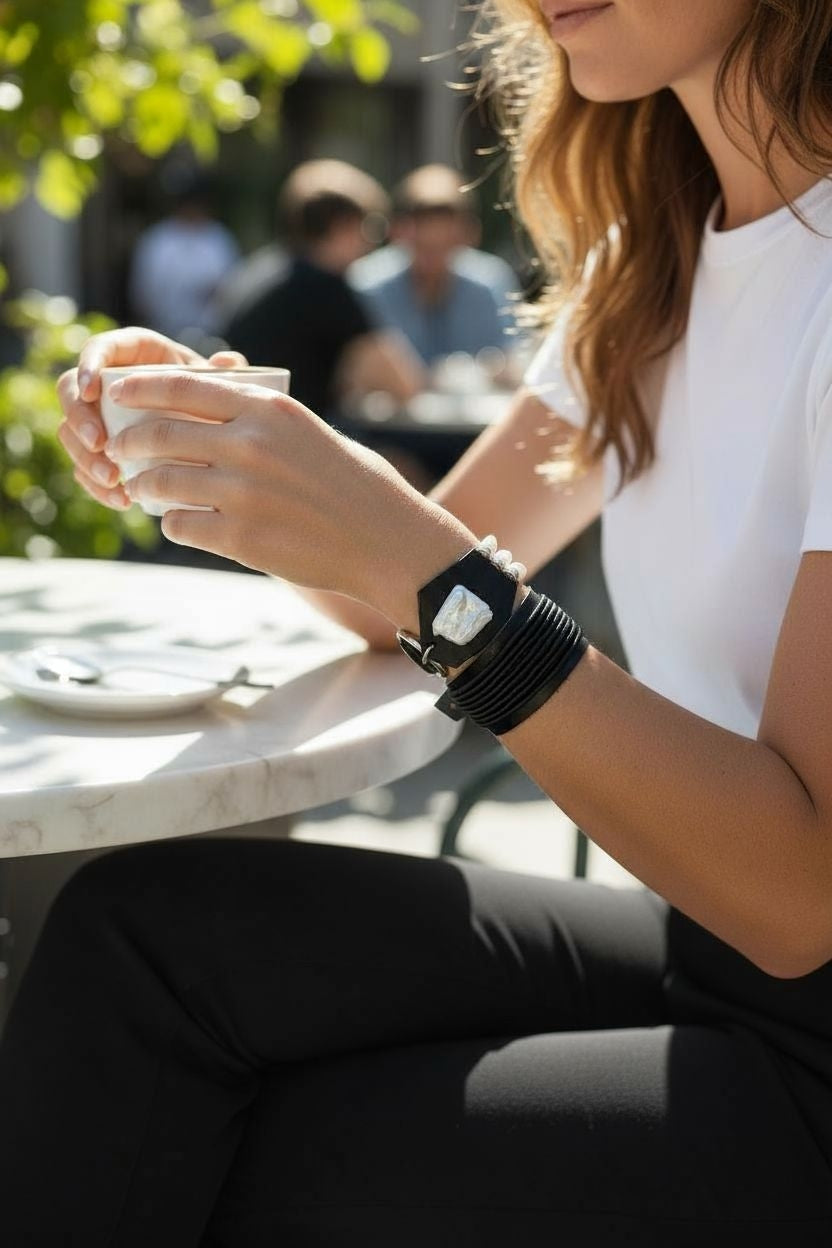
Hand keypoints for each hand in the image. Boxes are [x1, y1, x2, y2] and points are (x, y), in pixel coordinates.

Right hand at [56, 326, 246, 509]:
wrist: (219, 438)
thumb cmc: (221, 402)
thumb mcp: (225, 386)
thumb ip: (227, 372)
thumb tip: (226, 361)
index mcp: (136, 356)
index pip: (100, 349)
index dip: (89, 366)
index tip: (93, 391)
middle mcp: (110, 384)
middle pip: (71, 391)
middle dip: (79, 418)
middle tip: (99, 443)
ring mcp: (101, 420)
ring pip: (71, 432)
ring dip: (84, 457)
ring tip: (113, 478)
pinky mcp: (103, 453)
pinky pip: (83, 468)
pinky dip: (96, 485)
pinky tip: (120, 500)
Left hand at [105, 370, 473, 626]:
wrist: (388, 542)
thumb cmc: (353, 483)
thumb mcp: (308, 429)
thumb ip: (257, 418)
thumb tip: (199, 410)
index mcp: (269, 410)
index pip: (182, 386)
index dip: (139, 389)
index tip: (117, 395)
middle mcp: (251, 446)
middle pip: (162, 434)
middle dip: (130, 442)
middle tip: (121, 450)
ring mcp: (243, 494)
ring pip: (162, 482)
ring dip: (144, 486)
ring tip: (143, 489)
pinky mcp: (241, 539)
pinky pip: (180, 526)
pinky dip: (172, 524)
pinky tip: (180, 523)